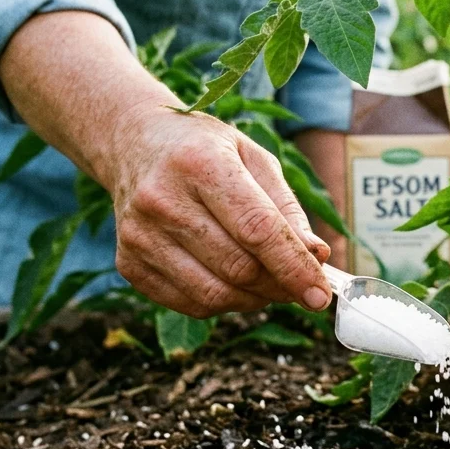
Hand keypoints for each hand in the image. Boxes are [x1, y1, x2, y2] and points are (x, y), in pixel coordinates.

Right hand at [107, 106, 332, 317]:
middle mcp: (163, 200)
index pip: (257, 229)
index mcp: (200, 163)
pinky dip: (223, 303)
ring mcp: (139, 235)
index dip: (294, 267)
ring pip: (214, 294)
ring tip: (268, 282)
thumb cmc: (204, 150)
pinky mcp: (129, 263)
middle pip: (238, 268)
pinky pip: (190, 304)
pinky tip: (232, 281)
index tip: (321, 294)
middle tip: (300, 285)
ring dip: (255, 299)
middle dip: (280, 285)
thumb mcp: (253, 159)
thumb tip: (317, 256)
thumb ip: (286, 209)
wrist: (134, 145)